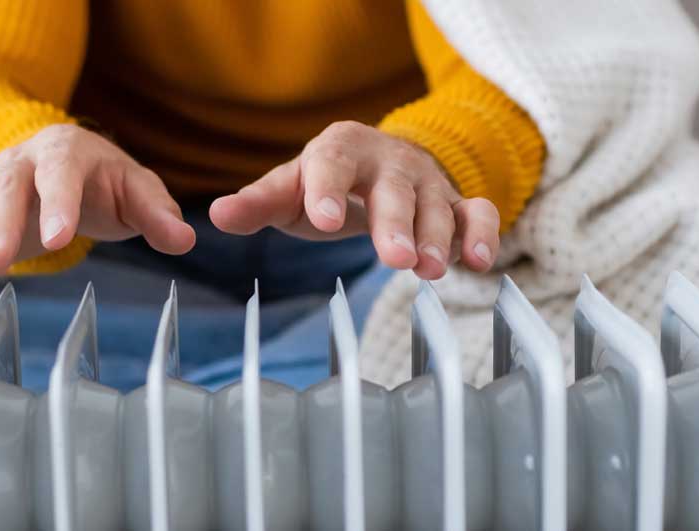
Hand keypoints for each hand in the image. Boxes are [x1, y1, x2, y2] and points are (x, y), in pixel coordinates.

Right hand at [0, 124, 195, 305]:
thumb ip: (158, 214)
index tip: (57, 239)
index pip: (59, 175)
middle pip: (3, 192)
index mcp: (64, 152)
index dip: (57, 205)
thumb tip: (185, 240)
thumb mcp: (138, 190)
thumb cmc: (105, 180)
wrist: (65, 164)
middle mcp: (17, 164)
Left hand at [209, 121, 499, 279]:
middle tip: (396, 259)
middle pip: (393, 188)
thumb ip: (258, 204)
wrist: (377, 165)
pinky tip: (480, 262)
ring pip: (437, 203)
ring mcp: (425, 179)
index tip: (323, 220)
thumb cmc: (326, 183)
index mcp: (339, 149)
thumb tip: (216, 216)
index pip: (332, 163)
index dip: (329, 190)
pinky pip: (477, 211)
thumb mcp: (290, 191)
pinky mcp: (456, 200)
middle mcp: (387, 159)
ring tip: (430, 270)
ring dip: (437, 237)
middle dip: (396, 223)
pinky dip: (483, 232)